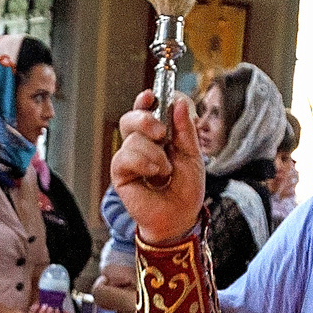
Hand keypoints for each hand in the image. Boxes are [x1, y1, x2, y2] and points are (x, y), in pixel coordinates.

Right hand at [109, 90, 204, 244]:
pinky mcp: (120, 174)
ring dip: (154, 154)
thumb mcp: (192, 154)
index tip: (150, 95)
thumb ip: (185, 129)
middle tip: (162, 134)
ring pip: (132, 139)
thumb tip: (179, 102)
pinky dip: (143, 163)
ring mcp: (129, 159)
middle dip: (146, 120)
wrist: (180, 216)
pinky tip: (153, 175)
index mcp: (157, 136)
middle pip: (130, 118)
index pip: (145, 111)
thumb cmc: (186, 189)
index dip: (145, 100)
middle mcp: (140, 145)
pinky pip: (125, 157)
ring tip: (165, 171)